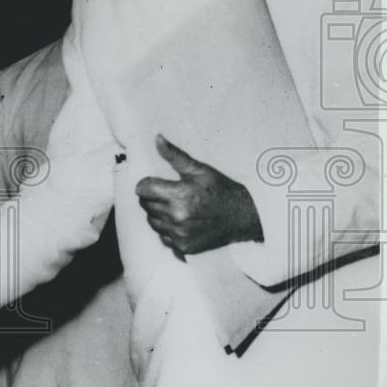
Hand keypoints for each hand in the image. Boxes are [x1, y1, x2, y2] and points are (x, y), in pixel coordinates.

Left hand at [136, 135, 263, 258]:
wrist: (243, 217)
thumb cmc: (220, 190)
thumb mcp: (199, 170)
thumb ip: (174, 155)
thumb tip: (157, 139)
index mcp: (178, 196)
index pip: (142, 189)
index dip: (147, 184)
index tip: (155, 182)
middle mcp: (175, 217)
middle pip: (145, 205)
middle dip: (152, 197)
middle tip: (166, 193)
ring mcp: (178, 234)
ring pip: (151, 221)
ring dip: (157, 213)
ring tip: (173, 206)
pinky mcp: (182, 247)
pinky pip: (162, 237)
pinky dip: (166, 229)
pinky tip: (179, 221)